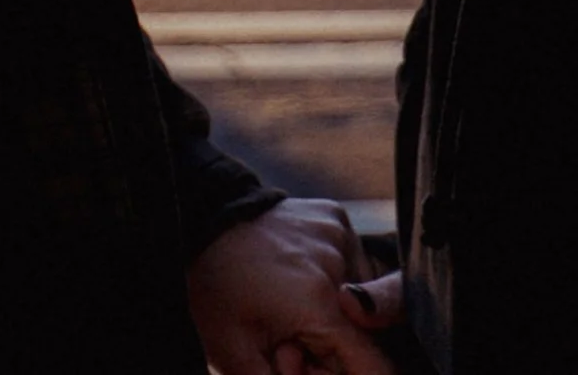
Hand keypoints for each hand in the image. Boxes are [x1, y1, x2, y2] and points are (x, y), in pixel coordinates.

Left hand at [187, 198, 388, 373]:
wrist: (203, 222)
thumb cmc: (217, 290)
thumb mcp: (237, 356)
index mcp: (320, 302)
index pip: (374, 364)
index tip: (310, 365)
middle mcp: (339, 262)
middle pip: (362, 336)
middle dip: (330, 352)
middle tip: (287, 343)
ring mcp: (340, 234)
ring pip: (362, 303)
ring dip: (335, 319)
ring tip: (289, 309)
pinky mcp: (336, 218)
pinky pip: (353, 267)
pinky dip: (334, 285)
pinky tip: (297, 282)